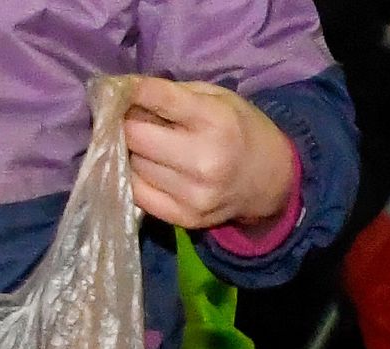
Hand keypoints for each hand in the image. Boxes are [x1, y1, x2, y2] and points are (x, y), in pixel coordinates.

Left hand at [125, 80, 296, 233]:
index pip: (155, 96)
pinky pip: (138, 193)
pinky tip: (151, 169)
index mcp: (215, 121)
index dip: (129, 90)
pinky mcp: (186, 218)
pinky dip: (137, 177)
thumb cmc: (240, 130)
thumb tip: (122, 97)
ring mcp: (194, 194)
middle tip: (132, 121)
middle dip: (127, 124)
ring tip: (150, 147)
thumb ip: (171, 94)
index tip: (117, 89)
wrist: (272, 182)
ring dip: (134, 153)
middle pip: (134, 135)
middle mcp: (204, 160)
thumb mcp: (217, 98)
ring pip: (134, 165)